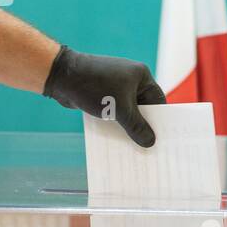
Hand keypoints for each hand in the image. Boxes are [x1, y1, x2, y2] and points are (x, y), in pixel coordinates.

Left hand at [41, 45, 166, 146]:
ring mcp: (114, 87)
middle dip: (143, 126)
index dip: (161, 120)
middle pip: (143, 108)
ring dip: (128, 128)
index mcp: (140, 76)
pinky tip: (116, 142)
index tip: (164, 139)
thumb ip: (136, 127)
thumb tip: (150, 142)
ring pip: (127, 112)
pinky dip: (115, 124)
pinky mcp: (101, 94)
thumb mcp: (120, 110)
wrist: (61, 76)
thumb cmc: (95, 87)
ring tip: (134, 150)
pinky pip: (113, 112)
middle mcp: (129, 80)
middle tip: (150, 148)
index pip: (158, 101)